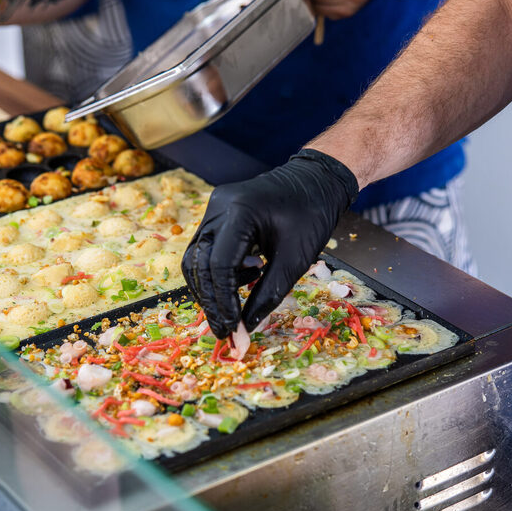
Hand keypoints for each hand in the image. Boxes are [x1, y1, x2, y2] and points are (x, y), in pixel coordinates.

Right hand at [182, 150, 358, 338]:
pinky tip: (246, 277)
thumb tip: (247, 327)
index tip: (234, 329)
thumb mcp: (296, 258)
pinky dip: (218, 273)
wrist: (315, 180)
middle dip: (211, 302)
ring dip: (211, 289)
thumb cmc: (312, 214)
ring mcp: (213, 210)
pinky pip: (206, 250)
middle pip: (198, 264)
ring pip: (196, 259)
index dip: (223, 302)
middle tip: (226, 330)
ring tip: (237, 305)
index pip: (219, 265)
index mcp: (240, 212)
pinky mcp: (216, 216)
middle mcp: (218, 208)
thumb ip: (269, 293)